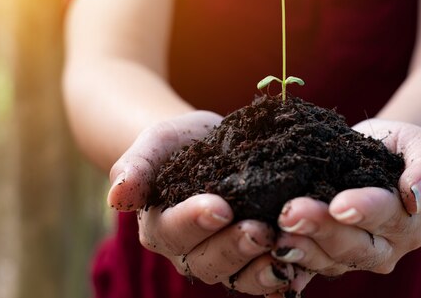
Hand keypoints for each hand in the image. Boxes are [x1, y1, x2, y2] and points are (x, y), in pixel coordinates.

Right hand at [107, 111, 304, 296]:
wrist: (212, 143)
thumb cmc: (179, 143)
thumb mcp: (156, 144)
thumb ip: (135, 167)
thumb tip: (116, 198)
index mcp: (163, 228)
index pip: (175, 232)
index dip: (196, 222)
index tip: (219, 206)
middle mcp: (193, 251)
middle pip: (210, 261)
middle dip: (235, 247)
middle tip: (260, 229)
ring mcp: (226, 257)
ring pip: (241, 276)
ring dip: (262, 267)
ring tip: (284, 248)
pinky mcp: (257, 256)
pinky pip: (269, 274)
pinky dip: (286, 273)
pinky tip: (304, 265)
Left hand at [271, 120, 420, 287]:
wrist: (379, 157)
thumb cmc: (400, 147)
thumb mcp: (420, 145)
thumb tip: (416, 195)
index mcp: (409, 219)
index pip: (387, 216)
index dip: (364, 210)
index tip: (339, 204)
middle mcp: (387, 246)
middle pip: (354, 244)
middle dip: (322, 229)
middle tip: (291, 213)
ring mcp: (358, 257)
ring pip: (330, 260)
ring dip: (303, 248)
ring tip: (278, 232)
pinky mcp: (331, 259)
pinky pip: (311, 268)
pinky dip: (292, 265)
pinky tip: (272, 255)